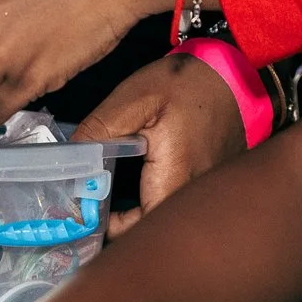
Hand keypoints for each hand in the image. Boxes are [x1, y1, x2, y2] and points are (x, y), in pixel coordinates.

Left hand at [70, 54, 249, 235]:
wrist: (232, 73)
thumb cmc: (183, 83)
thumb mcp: (133, 99)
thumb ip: (100, 131)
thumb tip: (69, 159)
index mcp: (176, 177)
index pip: (142, 227)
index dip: (113, 228)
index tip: (88, 212)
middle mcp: (196, 194)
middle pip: (155, 228)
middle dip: (123, 225)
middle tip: (94, 208)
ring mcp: (206, 192)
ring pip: (166, 218)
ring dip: (139, 215)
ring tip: (110, 201)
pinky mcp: (210, 185)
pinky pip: (179, 205)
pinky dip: (156, 202)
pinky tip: (138, 189)